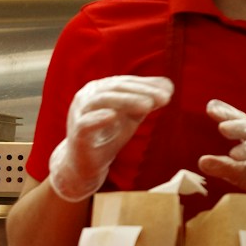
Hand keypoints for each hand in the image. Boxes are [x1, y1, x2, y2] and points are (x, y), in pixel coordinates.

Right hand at [46, 75, 173, 201]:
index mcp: (100, 89)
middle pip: (115, 88)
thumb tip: (168, 86)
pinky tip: (113, 116)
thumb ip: (146, 100)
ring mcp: (79, 113)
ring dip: (126, 101)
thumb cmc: (109, 135)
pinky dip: (99, 118)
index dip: (147, 85)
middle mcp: (87, 96)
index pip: (125, 82)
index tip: (169, 91)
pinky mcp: (76, 133)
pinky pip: (86, 123)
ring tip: (147, 106)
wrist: (87, 164)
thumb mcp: (131, 116)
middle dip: (141, 91)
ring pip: (101, 100)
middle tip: (164, 98)